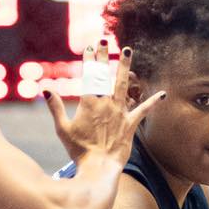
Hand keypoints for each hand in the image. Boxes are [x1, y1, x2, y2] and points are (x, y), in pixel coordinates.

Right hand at [43, 40, 165, 167]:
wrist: (98, 168)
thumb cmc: (79, 151)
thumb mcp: (63, 129)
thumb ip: (56, 108)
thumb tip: (46, 90)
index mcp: (89, 103)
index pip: (88, 76)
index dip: (89, 60)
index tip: (90, 47)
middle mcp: (106, 103)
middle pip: (105, 75)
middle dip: (104, 56)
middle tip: (104, 40)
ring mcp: (120, 112)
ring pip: (123, 84)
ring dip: (125, 67)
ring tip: (128, 51)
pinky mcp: (130, 124)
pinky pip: (143, 110)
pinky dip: (152, 102)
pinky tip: (162, 94)